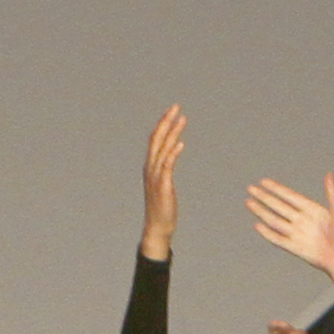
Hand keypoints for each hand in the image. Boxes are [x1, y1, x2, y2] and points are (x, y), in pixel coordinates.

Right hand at [140, 106, 184, 258]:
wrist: (158, 227)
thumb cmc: (162, 206)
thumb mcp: (162, 182)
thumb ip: (165, 166)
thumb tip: (172, 150)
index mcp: (150, 165)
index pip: (155, 139)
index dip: (163, 123)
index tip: (172, 111)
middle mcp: (150, 168)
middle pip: (157, 139)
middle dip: (167, 121)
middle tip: (176, 106)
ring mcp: (155, 176)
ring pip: (163, 149)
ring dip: (172, 133)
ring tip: (182, 119)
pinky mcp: (163, 186)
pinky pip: (167, 166)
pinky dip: (173, 153)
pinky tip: (181, 144)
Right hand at [247, 174, 333, 289]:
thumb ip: (332, 194)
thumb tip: (329, 175)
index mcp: (311, 210)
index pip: (290, 197)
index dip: (277, 189)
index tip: (264, 181)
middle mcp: (301, 220)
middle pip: (278, 206)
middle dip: (264, 197)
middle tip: (251, 188)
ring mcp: (297, 234)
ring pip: (275, 220)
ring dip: (261, 211)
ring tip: (249, 202)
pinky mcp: (295, 247)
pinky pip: (278, 239)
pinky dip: (267, 233)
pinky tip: (258, 225)